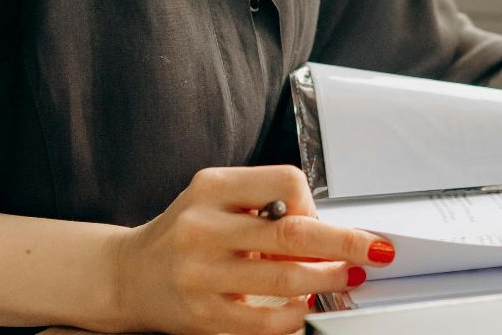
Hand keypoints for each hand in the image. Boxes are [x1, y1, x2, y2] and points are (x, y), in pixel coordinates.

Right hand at [98, 164, 395, 334]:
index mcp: (210, 188)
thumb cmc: (183, 233)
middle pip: (292, 233)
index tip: (321, 219)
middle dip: (345, 244)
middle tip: (373, 250)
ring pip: (285, 281)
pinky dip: (296, 316)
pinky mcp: (204, 315)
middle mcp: (202, 228)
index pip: (284, 181)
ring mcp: (201, 275)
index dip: (313, 203)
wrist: (128, 275)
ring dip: (327, 280)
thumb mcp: (214, 199)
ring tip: (343, 277)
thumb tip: (325, 227)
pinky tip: (303, 308)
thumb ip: (261, 203)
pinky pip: (265, 322)